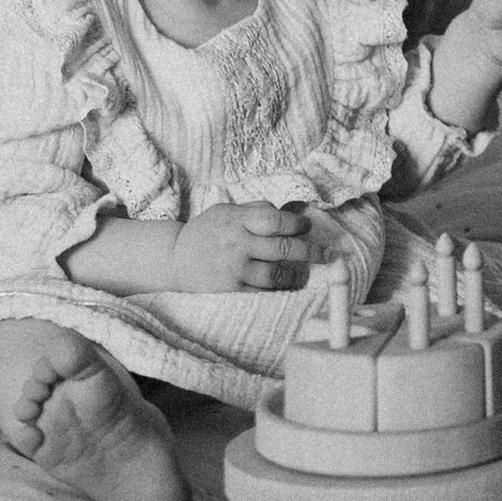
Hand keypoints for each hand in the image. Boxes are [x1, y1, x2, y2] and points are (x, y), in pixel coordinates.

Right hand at [164, 201, 314, 294]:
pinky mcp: (231, 290)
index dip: (297, 224)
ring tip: (305, 272)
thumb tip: (288, 212)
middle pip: (283, 248)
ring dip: (296, 273)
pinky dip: (279, 288)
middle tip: (326, 253)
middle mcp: (237, 244)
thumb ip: (255, 210)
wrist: (175, 260)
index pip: (276, 220)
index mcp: (237, 221)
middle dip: (311, 251)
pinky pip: (263, 291)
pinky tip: (288, 285)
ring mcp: (234, 269)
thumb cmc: (206, 232)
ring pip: (276, 273)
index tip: (307, 227)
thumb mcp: (226, 211)